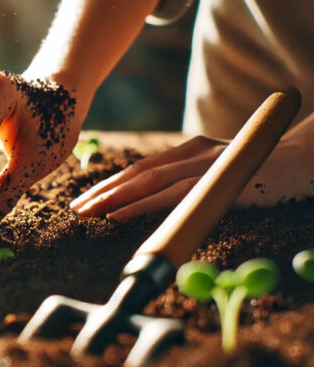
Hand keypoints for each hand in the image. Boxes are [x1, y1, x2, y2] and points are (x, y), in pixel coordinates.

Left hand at [70, 132, 312, 219]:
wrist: (304, 160)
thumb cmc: (264, 172)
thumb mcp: (221, 174)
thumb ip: (193, 183)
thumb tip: (161, 205)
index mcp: (189, 151)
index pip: (141, 168)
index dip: (111, 183)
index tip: (86, 199)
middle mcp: (191, 153)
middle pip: (136, 172)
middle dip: (102, 191)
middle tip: (75, 208)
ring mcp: (203, 165)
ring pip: (147, 182)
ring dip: (112, 199)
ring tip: (86, 212)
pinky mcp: (217, 180)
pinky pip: (170, 195)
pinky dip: (141, 205)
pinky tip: (118, 215)